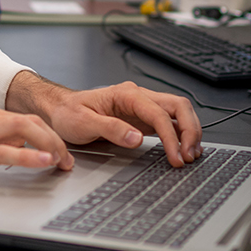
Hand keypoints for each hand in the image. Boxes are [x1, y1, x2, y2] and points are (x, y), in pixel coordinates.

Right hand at [0, 106, 69, 197]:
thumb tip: (21, 152)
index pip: (25, 118)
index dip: (49, 134)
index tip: (62, 152)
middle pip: (30, 120)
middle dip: (55, 138)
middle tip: (69, 160)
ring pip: (22, 129)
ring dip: (48, 145)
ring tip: (62, 161)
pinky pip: (4, 152)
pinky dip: (28, 155)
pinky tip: (42, 162)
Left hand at [5, 72, 202, 168]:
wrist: (59, 109)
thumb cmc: (68, 112)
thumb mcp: (83, 122)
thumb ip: (110, 128)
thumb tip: (136, 138)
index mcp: (126, 94)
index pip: (158, 113)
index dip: (171, 136)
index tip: (175, 155)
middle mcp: (138, 97)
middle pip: (177, 106)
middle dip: (189, 130)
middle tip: (190, 155)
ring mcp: (141, 107)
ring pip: (177, 112)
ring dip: (188, 132)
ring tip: (191, 154)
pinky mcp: (141, 118)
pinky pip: (168, 122)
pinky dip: (179, 134)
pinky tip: (182, 148)